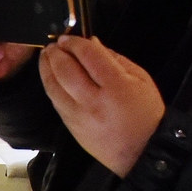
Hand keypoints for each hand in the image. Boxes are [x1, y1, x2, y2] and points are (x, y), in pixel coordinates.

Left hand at [39, 35, 166, 175]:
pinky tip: (51, 77)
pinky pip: (55, 102)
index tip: (68, 37)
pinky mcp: (71, 127)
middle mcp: (93, 102)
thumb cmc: (145, 113)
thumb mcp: (141, 79)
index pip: (88, 56)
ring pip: (54, 87)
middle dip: (56, 53)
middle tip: (54, 45)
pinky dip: (51, 86)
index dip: (75, 43)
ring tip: (46, 57)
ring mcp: (79, 116)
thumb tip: (92, 43)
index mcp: (116, 87)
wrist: (142, 152)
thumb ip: (115, 59)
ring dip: (46, 68)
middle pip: (65, 70)